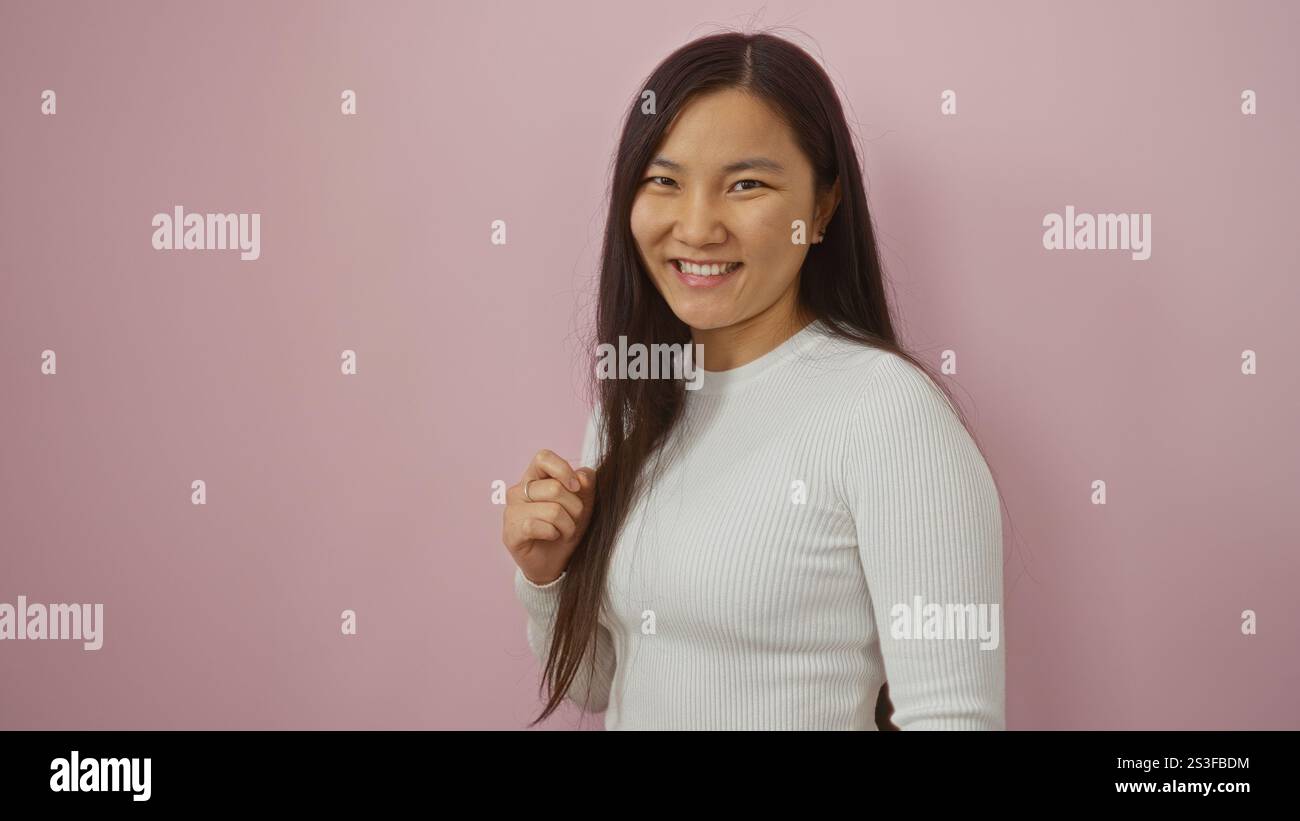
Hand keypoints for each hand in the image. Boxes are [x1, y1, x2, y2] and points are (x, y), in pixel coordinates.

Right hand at [502, 449, 596, 585]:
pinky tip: (552, 538)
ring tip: (565, 531)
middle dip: (575, 507)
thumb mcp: (583, 503)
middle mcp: (518, 491)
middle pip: (555, 488)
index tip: (576, 487)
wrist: (556, 562)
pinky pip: (539, 526)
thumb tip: (582, 475)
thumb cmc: (567, 527)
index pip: (543, 458)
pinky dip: (554, 534)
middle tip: (573, 520)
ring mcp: (512, 512)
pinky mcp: (510, 533)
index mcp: (534, 478)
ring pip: (552, 510)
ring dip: (568, 525)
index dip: (563, 470)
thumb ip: (586, 484)